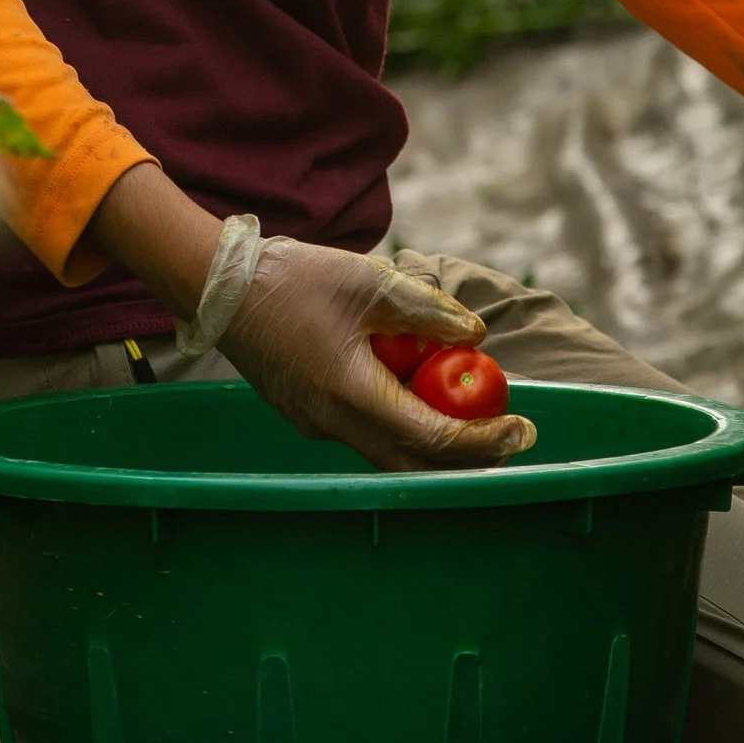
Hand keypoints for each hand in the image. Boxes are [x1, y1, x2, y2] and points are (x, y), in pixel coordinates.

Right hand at [225, 238, 536, 470]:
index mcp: (350, 393)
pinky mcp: (307, 414)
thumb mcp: (370, 281)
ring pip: (388, 452)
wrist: (221, 287)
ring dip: (434, 442)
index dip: (483, 440)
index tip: (522, 429)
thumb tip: (476, 334)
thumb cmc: (294, 279)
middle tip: (510, 439)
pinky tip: (419, 392)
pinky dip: (402, 422)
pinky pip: (365, 432)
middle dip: (468, 457)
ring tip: (474, 416)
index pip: (431, 438)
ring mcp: (316, 424)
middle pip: (414, 463)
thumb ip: (426, 310)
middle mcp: (333, 423)